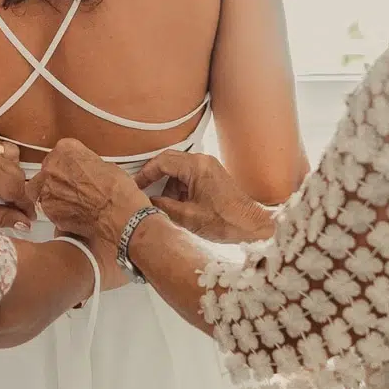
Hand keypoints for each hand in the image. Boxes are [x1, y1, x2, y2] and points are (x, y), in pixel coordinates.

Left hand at [0, 138, 33, 225]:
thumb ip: (1, 217)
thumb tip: (24, 223)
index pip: (18, 190)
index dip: (26, 205)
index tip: (28, 216)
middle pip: (18, 174)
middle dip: (19, 192)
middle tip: (14, 208)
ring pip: (13, 158)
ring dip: (12, 174)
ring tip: (1, 190)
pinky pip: (0, 147)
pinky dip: (2, 159)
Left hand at [32, 139, 147, 245]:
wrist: (118, 213)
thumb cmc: (116, 189)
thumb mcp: (103, 163)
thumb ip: (85, 162)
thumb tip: (84, 169)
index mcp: (65, 150)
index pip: (62, 151)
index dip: (72, 162)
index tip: (77, 169)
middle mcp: (51, 167)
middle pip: (51, 170)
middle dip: (61, 177)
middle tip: (77, 187)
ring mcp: (47, 189)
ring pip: (47, 189)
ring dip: (58, 194)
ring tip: (78, 202)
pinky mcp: (48, 209)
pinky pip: (50, 207)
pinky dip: (59, 210)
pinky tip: (75, 212)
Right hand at [134, 149, 276, 244]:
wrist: (253, 227)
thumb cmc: (225, 222)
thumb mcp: (187, 217)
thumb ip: (162, 206)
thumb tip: (147, 202)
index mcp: (196, 167)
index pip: (161, 161)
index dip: (145, 174)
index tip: (135, 186)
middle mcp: (203, 161)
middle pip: (169, 162)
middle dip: (155, 178)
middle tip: (142, 192)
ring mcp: (209, 167)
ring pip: (179, 170)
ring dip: (169, 186)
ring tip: (164, 206)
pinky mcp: (213, 176)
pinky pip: (189, 176)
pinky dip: (180, 189)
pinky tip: (178, 206)